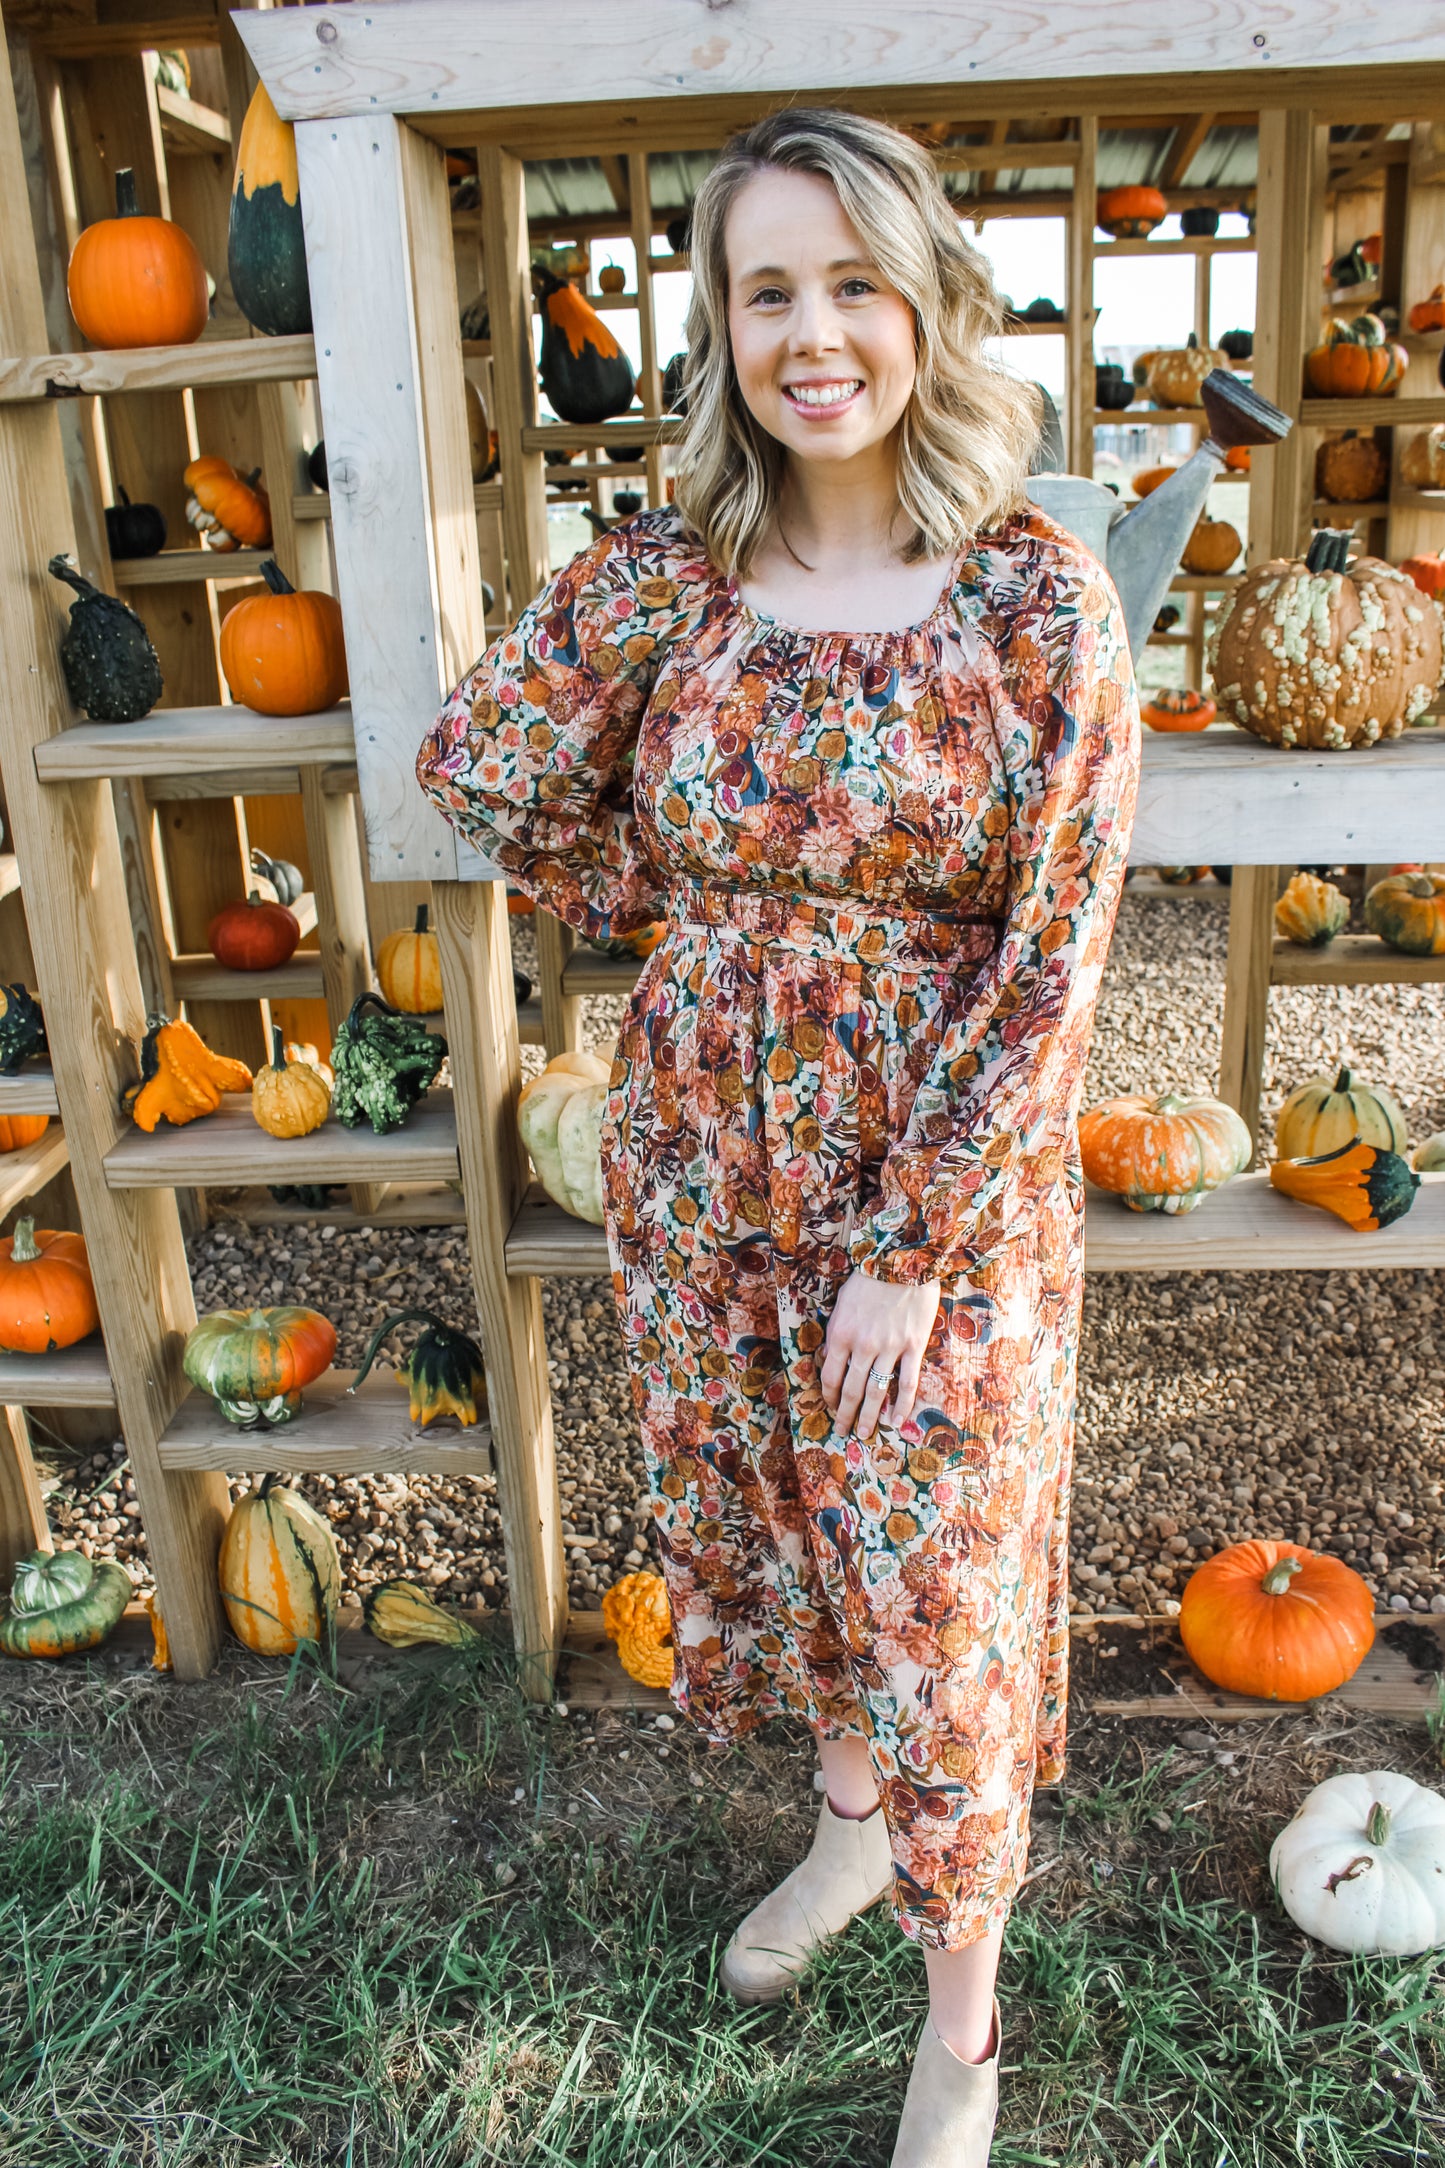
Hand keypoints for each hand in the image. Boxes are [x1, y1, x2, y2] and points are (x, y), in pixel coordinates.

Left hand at [820, 1268, 940, 1440]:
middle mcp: (863, 1346)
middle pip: (851, 1390)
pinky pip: (907, 1382)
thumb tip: (832, 1358)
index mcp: (841, 1334)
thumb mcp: (842, 1302)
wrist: (903, 1259)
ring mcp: (890, 1348)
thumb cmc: (870, 1277)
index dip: (828, 1396)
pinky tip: (896, 1420)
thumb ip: (837, 1332)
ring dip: (869, 1416)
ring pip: (876, 1391)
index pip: (830, 1376)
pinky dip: (902, 1404)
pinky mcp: (913, 1346)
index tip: (829, 1406)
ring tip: (864, 1433)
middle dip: (844, 1414)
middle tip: (842, 1431)